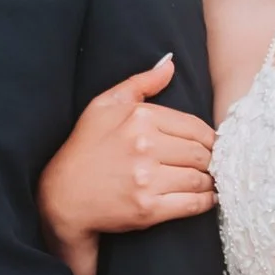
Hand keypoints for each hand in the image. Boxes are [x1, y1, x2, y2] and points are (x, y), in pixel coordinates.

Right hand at [38, 57, 218, 252]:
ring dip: (210, 181)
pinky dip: (205, 201)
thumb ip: (140, 82)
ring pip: (199, 178)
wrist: (62, 196)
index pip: (194, 126)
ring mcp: (147, 180)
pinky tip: (207, 198)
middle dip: (211, 159)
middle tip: (212, 165)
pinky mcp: (148, 209)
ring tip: (209, 181)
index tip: (210, 146)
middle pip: (200, 153)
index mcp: (140, 118)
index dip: (209, 138)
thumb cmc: (84, 148)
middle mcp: (145, 146)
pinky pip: (192, 204)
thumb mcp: (104, 105)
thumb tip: (169, 65)